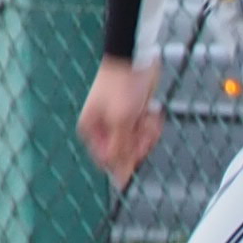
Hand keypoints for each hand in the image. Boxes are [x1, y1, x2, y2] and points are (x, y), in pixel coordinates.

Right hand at [78, 56, 163, 183]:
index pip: (108, 162)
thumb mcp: (121, 122)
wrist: (136, 59)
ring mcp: (121, 122)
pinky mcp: (135, 116)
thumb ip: (121, 152)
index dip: (124, 159)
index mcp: (91, 131)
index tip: (136, 147)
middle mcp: (104, 129)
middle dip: (138, 142)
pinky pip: (146, 131)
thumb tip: (121, 182)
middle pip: (125, 154)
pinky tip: (151, 111)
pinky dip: (151, 123)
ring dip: (147, 132)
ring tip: (147, 115)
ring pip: (138, 144)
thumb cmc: (121, 85)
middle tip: (142, 127)